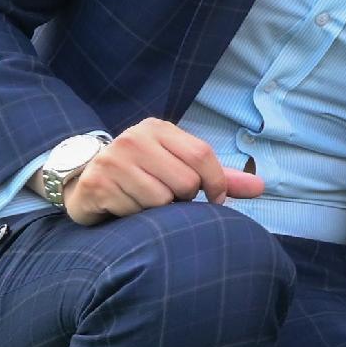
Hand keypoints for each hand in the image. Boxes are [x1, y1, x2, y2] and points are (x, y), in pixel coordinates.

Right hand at [62, 118, 267, 225]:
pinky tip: (124, 206)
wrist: (83, 180)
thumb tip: (262, 187)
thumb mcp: (177, 166)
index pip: (203, 155)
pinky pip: (136, 213)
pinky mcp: (98, 184)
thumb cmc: (142, 174)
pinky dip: (136, 218)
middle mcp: (134, 139)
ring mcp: (113, 160)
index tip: (215, 201)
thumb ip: (218, 176)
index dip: (216, 183)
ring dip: (159, 212)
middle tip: (166, 196)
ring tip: (143, 201)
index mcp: (158, 128)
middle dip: (183, 199)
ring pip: (162, 201)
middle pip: (185, 182)